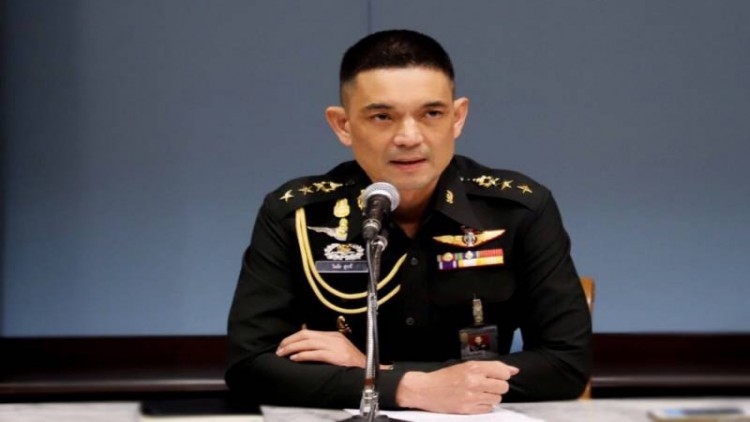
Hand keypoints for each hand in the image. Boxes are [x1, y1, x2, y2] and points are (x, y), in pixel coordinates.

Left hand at [276, 327, 365, 367]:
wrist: (369, 371)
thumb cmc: (353, 364)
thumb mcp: (339, 350)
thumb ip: (323, 346)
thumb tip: (305, 345)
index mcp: (334, 335)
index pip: (308, 332)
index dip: (293, 337)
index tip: (283, 344)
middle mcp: (333, 338)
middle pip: (306, 335)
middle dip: (290, 341)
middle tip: (279, 349)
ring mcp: (335, 347)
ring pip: (308, 343)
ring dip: (292, 348)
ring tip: (282, 354)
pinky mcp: (336, 356)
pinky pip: (315, 353)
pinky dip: (303, 355)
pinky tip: (294, 358)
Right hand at [395, 360, 519, 413]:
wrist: (426, 390)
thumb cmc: (445, 377)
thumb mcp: (466, 366)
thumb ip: (490, 367)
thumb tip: (513, 371)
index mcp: (473, 367)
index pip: (502, 371)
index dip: (503, 374)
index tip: (497, 376)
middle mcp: (475, 381)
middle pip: (503, 386)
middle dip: (498, 386)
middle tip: (487, 385)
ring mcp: (472, 397)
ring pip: (497, 399)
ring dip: (491, 396)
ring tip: (479, 393)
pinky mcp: (468, 409)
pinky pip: (488, 409)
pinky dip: (484, 405)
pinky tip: (474, 400)